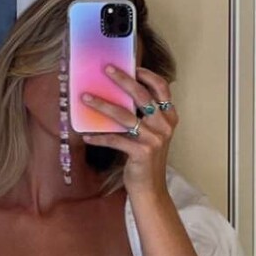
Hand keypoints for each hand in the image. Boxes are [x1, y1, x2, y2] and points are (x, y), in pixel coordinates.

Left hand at [80, 64, 177, 195]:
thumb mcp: (151, 134)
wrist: (151, 189)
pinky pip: (115, 140)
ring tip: (86, 97)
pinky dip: (99, 137)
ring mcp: (154, 139)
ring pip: (124, 116)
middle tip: (106, 69)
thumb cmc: (146, 159)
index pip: (162, 88)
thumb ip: (143, 116)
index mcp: (169, 118)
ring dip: (102, 105)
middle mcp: (165, 126)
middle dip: (123, 80)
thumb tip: (119, 95)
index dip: (147, 75)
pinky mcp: (142, 153)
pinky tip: (86, 135)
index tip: (132, 66)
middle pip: (142, 96)